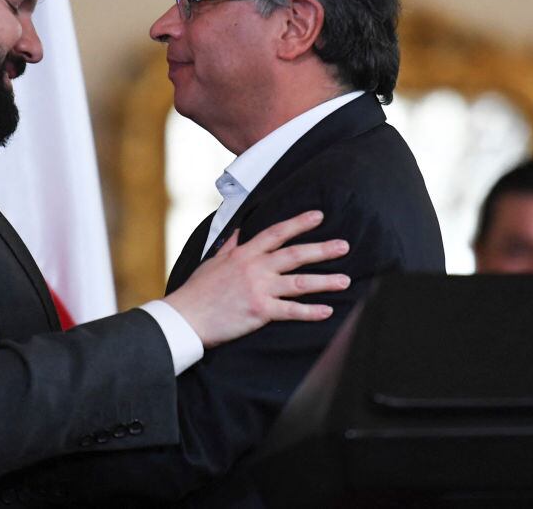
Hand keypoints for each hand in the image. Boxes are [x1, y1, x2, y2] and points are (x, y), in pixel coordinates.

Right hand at [164, 210, 350, 348]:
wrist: (187, 316)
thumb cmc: (197, 290)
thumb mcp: (213, 262)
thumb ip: (230, 246)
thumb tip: (240, 230)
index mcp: (243, 254)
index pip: (276, 233)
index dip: (298, 223)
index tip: (318, 216)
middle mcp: (254, 268)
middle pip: (294, 254)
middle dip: (322, 249)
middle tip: (344, 245)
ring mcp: (259, 289)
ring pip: (299, 282)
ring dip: (324, 281)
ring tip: (345, 281)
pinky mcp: (260, 311)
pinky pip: (291, 310)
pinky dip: (310, 311)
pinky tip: (327, 311)